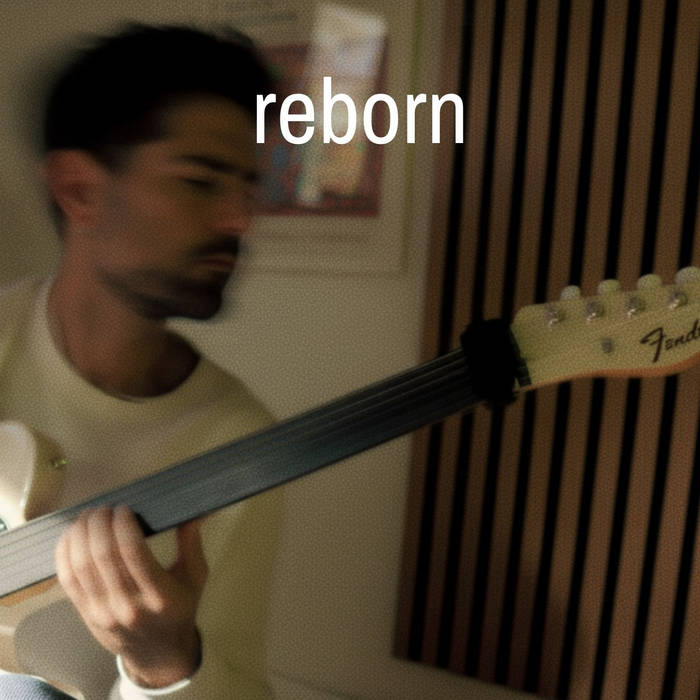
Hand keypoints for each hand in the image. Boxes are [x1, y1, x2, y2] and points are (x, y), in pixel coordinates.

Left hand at [55, 505, 207, 687]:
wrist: (158, 653)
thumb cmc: (179, 608)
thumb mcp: (195, 576)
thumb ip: (191, 542)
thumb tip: (192, 509)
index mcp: (159, 595)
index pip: (132, 552)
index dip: (122, 524)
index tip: (124, 508)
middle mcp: (128, 605)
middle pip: (103, 555)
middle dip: (99, 524)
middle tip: (104, 508)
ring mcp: (103, 612)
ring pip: (81, 566)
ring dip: (80, 534)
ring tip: (88, 516)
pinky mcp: (85, 614)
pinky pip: (67, 579)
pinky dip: (65, 553)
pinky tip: (72, 535)